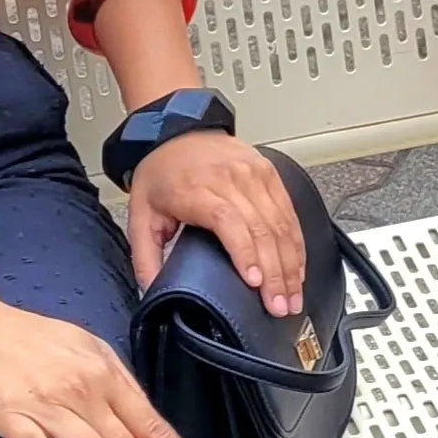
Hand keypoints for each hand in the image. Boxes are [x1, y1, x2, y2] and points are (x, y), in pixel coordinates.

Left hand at [128, 129, 306, 314]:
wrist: (176, 132)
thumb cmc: (161, 173)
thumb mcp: (140, 216)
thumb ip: (145, 258)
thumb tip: (153, 294)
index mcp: (196, 189)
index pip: (229, 221)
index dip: (245, 252)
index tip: (254, 282)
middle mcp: (230, 178)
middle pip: (261, 228)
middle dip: (275, 273)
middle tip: (280, 306)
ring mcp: (253, 173)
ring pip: (280, 223)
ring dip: (290, 264)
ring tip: (292, 296)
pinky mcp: (268, 172)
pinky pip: (288, 211)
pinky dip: (296, 242)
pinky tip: (297, 267)